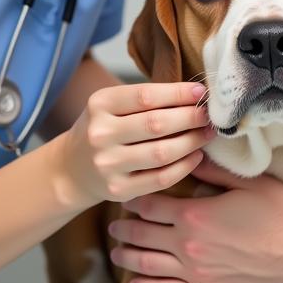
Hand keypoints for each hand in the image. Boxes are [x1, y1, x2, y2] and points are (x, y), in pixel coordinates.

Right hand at [59, 82, 214, 209]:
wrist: (72, 169)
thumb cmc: (104, 129)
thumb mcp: (112, 106)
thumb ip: (146, 100)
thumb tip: (195, 94)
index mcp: (100, 104)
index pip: (146, 96)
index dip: (178, 94)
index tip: (202, 93)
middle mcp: (100, 134)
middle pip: (156, 124)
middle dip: (190, 118)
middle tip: (210, 115)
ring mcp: (107, 164)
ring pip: (161, 153)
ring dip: (192, 142)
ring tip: (208, 133)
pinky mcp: (117, 190)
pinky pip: (160, 179)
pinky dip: (184, 167)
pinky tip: (196, 156)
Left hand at [108, 158, 282, 282]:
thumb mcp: (249, 183)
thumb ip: (213, 172)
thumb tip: (189, 153)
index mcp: (195, 215)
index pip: (151, 205)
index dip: (135, 198)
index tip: (127, 193)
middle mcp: (188, 246)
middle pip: (143, 236)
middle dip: (125, 228)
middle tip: (113, 223)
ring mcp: (196, 274)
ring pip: (148, 265)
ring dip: (128, 256)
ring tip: (116, 250)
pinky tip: (135, 282)